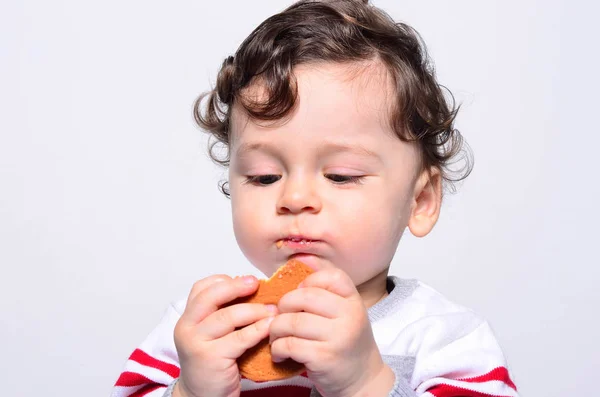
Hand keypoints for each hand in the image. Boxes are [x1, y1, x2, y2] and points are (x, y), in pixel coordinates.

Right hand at [173, 275, 277, 396]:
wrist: (202, 395)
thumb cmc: (213, 360)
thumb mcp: (212, 333)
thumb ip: (223, 312)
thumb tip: (249, 286)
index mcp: (187, 317)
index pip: (201, 288)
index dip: (224, 281)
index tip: (245, 280)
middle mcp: (187, 328)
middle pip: (211, 297)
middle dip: (236, 287)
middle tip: (257, 284)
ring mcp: (197, 343)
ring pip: (228, 317)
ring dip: (254, 310)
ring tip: (272, 309)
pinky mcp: (212, 359)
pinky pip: (240, 338)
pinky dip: (258, 329)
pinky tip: (270, 326)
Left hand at [268, 268, 394, 396]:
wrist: (361, 378)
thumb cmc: (345, 341)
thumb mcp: (344, 312)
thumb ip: (325, 290)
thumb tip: (300, 259)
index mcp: (353, 300)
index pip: (330, 276)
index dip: (309, 281)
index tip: (300, 294)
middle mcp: (349, 316)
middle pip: (304, 297)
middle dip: (283, 305)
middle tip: (279, 316)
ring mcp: (338, 337)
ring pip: (292, 322)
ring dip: (276, 329)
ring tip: (276, 337)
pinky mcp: (324, 357)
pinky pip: (289, 344)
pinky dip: (277, 348)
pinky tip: (279, 353)